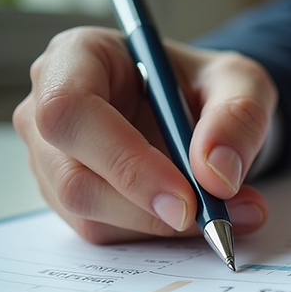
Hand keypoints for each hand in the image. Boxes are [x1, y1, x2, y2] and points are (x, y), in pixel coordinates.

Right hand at [13, 26, 275, 243]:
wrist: (203, 115)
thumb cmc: (208, 86)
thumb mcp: (241, 83)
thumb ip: (239, 117)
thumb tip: (218, 173)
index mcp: (77, 57)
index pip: (70, 111)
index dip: (125, 160)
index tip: (187, 195)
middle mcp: (48, 109)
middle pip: (72, 177)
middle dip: (145, 208)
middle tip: (212, 219)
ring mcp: (52, 160)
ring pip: (90, 215)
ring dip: (161, 226)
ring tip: (226, 213)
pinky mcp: (70, 200)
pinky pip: (107, 233)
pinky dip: (159, 234)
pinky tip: (200, 218)